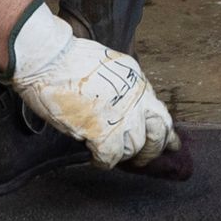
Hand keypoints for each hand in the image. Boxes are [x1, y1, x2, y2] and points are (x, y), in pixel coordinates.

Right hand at [4, 1, 181, 168]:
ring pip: (134, 148)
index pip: (159, 112)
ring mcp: (122, 117)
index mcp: (136, 81)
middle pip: (158, 133)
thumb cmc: (67, 59)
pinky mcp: (103, 133)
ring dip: (123, 154)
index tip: (170, 143)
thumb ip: (120, 88)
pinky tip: (95, 160)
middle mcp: (136, 99)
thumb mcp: (108, 66)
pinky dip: (103, 162)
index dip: (165, 132)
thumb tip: (120, 107)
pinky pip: (111, 158)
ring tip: (111, 155)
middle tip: (144, 158)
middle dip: (153, 149)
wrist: (50, 60)